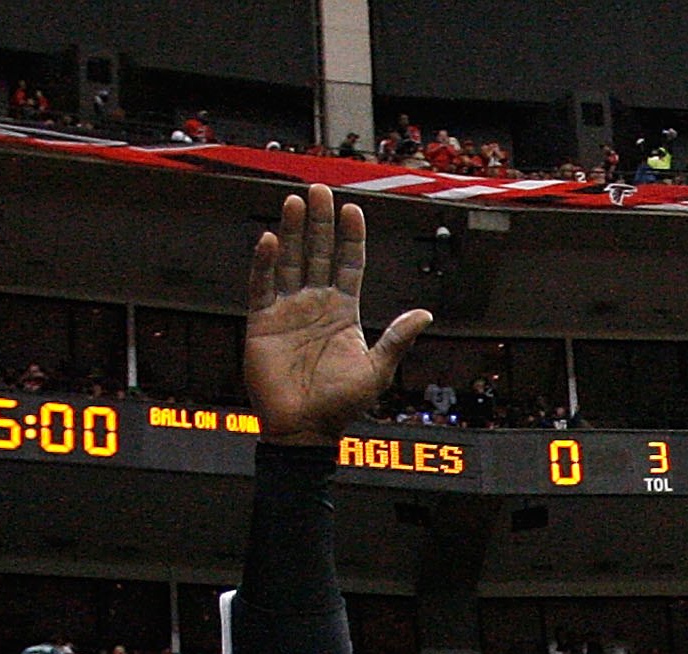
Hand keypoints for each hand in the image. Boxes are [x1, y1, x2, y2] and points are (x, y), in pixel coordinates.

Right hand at [244, 187, 432, 445]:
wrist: (304, 429)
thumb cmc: (341, 405)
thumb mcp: (377, 371)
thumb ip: (396, 339)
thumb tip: (425, 314)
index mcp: (344, 311)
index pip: (349, 264)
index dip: (351, 237)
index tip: (353, 209)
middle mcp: (315, 304)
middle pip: (318, 253)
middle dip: (320, 222)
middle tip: (320, 190)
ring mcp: (288, 310)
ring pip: (289, 261)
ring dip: (291, 232)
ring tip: (294, 202)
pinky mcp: (262, 322)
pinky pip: (262, 286)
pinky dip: (264, 263)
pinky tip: (269, 240)